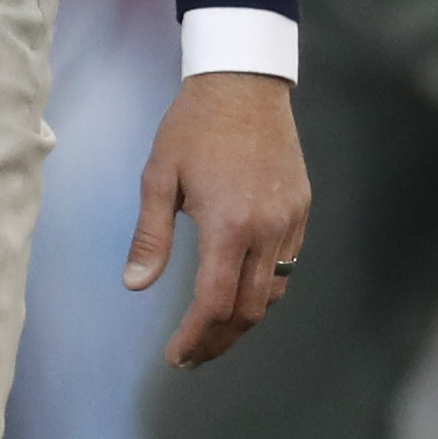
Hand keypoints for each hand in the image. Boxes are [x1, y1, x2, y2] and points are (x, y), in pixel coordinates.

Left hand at [130, 71, 312, 370]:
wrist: (244, 82)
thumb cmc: (193, 125)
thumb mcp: (159, 177)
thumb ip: (150, 236)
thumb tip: (135, 285)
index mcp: (228, 225)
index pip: (214, 303)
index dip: (195, 338)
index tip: (177, 356)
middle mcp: (266, 230)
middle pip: (249, 310)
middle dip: (218, 341)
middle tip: (191, 355)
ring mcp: (290, 221)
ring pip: (274, 293)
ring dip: (243, 320)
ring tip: (212, 331)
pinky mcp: (302, 210)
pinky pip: (288, 266)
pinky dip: (264, 290)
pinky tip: (239, 292)